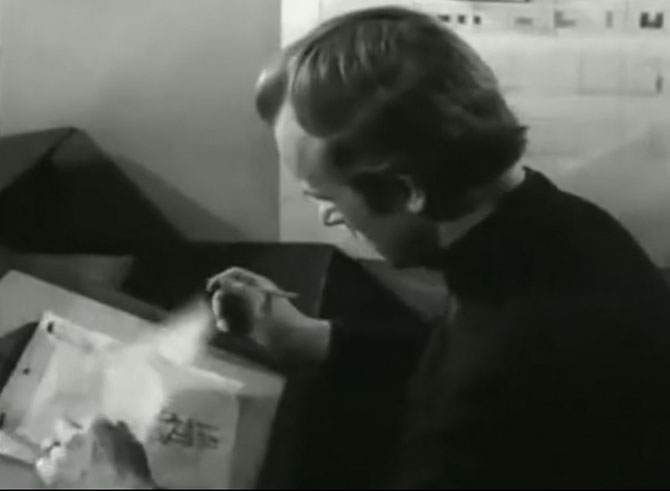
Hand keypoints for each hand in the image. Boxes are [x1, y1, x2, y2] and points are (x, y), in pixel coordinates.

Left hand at [36, 418, 154, 488]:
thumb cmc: (131, 471)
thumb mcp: (134, 446)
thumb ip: (121, 432)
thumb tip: (115, 426)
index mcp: (98, 425)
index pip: (92, 417)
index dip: (94, 425)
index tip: (97, 432)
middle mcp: (75, 436)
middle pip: (62, 424)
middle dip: (67, 429)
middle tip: (73, 439)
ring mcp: (61, 455)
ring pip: (49, 443)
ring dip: (56, 448)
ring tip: (62, 455)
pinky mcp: (50, 474)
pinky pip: (42, 464)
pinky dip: (47, 465)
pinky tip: (53, 469)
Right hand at [207, 267, 330, 360]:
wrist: (296, 342)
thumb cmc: (279, 320)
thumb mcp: (258, 302)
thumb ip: (240, 289)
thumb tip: (222, 281)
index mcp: (256, 285)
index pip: (234, 274)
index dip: (221, 278)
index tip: (210, 289)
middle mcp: (252, 296)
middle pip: (227, 291)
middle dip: (220, 301)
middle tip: (220, 314)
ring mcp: (250, 312)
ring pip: (227, 309)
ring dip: (222, 315)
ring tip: (225, 326)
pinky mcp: (249, 327)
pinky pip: (232, 323)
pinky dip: (227, 325)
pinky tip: (227, 330)